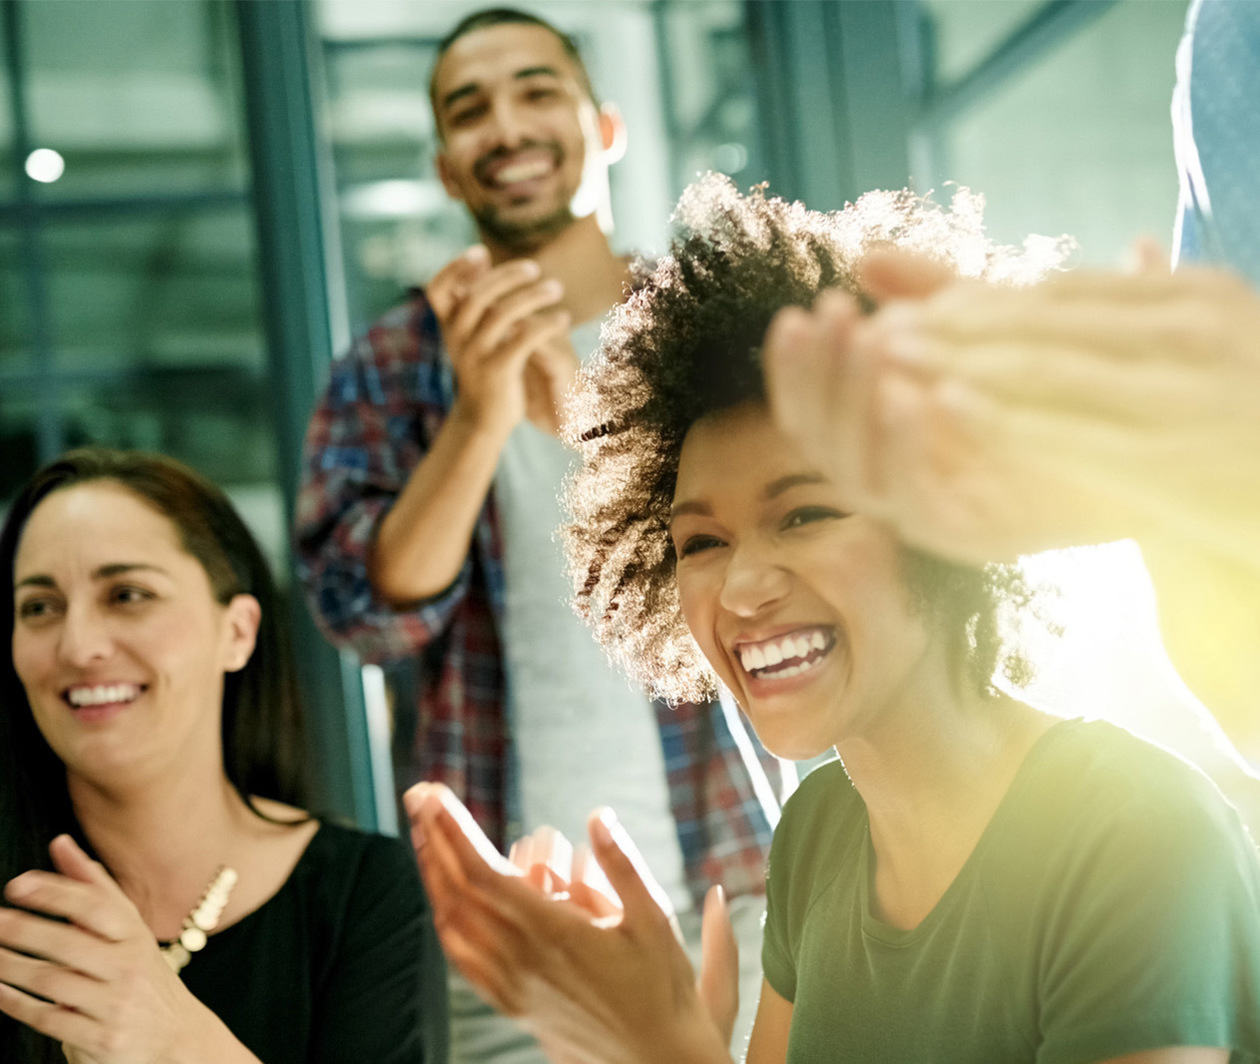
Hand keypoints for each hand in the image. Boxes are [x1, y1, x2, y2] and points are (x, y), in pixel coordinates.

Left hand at [0, 836, 229, 1063]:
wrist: (175, 1036)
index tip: (18, 885)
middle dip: (24, 930)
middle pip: (69, 943)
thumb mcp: (127, 930)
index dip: (55, 893)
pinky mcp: (100, 1037)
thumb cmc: (142, 975)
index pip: (95, 906)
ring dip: (12, 967)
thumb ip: (92, 887)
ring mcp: (114, 1003)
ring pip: (53, 981)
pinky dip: (17, 1004)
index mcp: (134, 934)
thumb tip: (61, 843)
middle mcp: (128, 966)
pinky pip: (49, 1018)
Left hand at [404, 784, 732, 1063]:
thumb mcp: (656, 919)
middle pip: (459, 890)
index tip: (433, 795)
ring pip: (454, 923)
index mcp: (554, 933)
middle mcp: (523, 960)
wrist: (657, 1062)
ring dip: (434, 874)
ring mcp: (513, 986)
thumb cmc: (662, 989)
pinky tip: (444, 901)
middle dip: (435, 838)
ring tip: (424, 835)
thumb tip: (597, 816)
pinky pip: (464, 959)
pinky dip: (446, 920)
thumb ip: (623, 865)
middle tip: (419, 796)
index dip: (454, 831)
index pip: (485, 873)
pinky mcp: (513, 1005)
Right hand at [429, 246, 572, 437]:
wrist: (483, 420)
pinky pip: (524, 339)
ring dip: (533, 296)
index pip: (437, 289)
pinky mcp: (498, 371)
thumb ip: (475, 298)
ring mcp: (476, 355)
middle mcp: (457, 338)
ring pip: (503, 314)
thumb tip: (482, 255)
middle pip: (477, 295)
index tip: (481, 252)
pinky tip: (563, 318)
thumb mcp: (471, 332)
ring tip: (556, 288)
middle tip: (535, 269)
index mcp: (448, 326)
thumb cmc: (482, 367)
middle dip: (508, 276)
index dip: (455, 268)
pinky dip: (546, 324)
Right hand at [764, 251, 1259, 566]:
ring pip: (851, 473)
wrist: (1145, 453)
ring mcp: (924, 514)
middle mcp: (889, 484)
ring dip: (852, 406)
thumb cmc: (1060, 391)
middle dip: (814, 376)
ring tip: (872, 341)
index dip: (795, 367)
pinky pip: (915, 498)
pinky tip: (925, 390)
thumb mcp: (990, 331)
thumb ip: (929, 295)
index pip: (808, 412)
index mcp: (880, 443)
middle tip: (831, 315)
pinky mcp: (967, 536)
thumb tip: (864, 255)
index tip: (802, 310)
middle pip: (816, 442)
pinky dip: (910, 448)